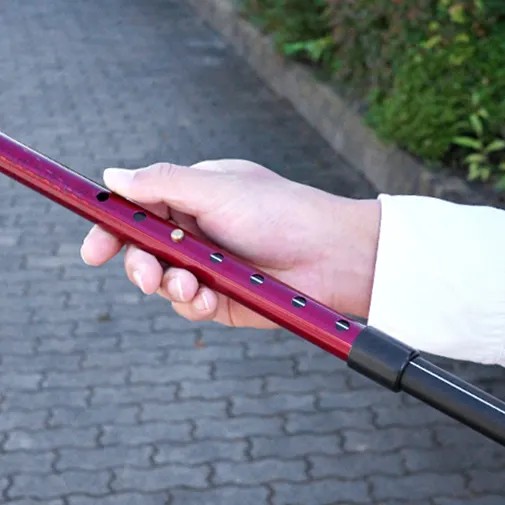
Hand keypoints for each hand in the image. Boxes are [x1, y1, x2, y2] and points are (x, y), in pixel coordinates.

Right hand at [80, 160, 379, 327]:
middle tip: (146, 275)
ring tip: (191, 285)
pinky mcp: (220, 297)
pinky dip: (193, 304)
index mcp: (191, 197)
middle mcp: (195, 231)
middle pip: (142, 251)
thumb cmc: (280, 212)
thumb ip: (161, 183)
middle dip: (138, 265)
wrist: (331, 255)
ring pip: (161, 282)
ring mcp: (207, 266)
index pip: (136, 210)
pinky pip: (189, 306)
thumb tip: (112, 176)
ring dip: (168, 286)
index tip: (93, 251)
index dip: (111, 229)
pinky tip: (210, 298)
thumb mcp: (217, 188)